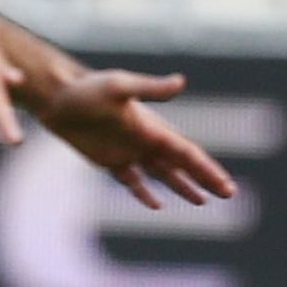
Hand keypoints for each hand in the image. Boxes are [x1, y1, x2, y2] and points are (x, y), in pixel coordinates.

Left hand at [27, 69, 238, 209]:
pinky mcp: (109, 160)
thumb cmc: (87, 89)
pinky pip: (132, 181)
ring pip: (162, 174)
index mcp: (153, 128)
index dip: (207, 170)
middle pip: (181, 166)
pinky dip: (145, 193)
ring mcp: (129, 151)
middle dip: (205, 179)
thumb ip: (150, 88)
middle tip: (228, 194)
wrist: (57, 96)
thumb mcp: (119, 87)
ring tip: (202, 201)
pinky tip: (156, 205)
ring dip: (182, 187)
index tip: (226, 186)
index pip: (187, 154)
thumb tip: (181, 81)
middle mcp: (146, 140)